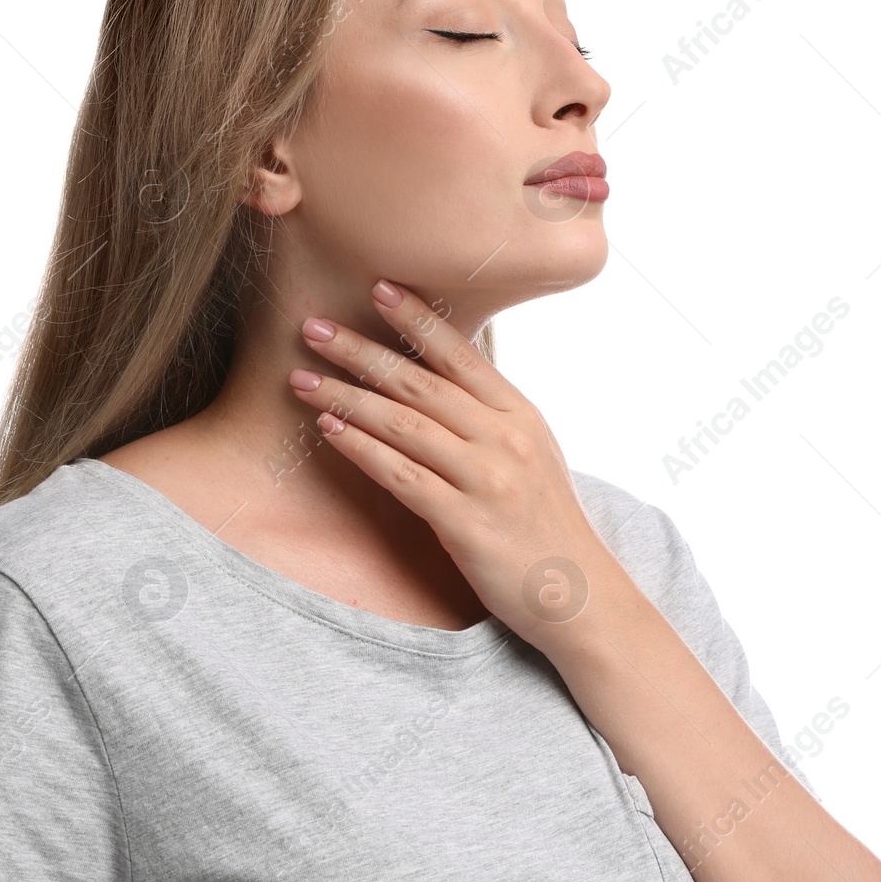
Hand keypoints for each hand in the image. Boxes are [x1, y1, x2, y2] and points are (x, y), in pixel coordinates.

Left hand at [287, 278, 626, 649]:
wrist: (577, 594)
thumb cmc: (545, 525)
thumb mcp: (531, 455)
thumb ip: (489, 417)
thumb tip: (439, 378)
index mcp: (520, 415)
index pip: (462, 354)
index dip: (417, 319)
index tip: (377, 286)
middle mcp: (504, 439)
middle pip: (421, 383)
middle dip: (362, 350)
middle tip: (314, 326)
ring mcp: (486, 480)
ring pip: (403, 425)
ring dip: (347, 396)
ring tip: (303, 377)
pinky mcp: (466, 522)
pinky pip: (402, 476)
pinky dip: (362, 448)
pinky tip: (330, 429)